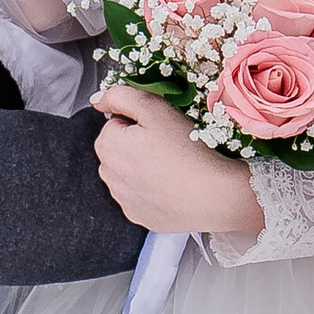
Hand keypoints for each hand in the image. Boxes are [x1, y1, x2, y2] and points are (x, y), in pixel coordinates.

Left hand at [91, 85, 265, 238]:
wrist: (214, 196)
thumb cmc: (187, 151)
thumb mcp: (154, 108)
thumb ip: (120, 96)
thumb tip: (98, 99)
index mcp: (108, 146)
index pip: (115, 123)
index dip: (139, 121)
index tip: (159, 128)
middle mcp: (109, 175)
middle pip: (119, 148)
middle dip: (137, 144)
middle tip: (168, 145)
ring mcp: (123, 199)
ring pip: (129, 173)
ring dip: (143, 167)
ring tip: (172, 165)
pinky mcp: (139, 216)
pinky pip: (140, 196)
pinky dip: (151, 190)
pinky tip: (172, 185)